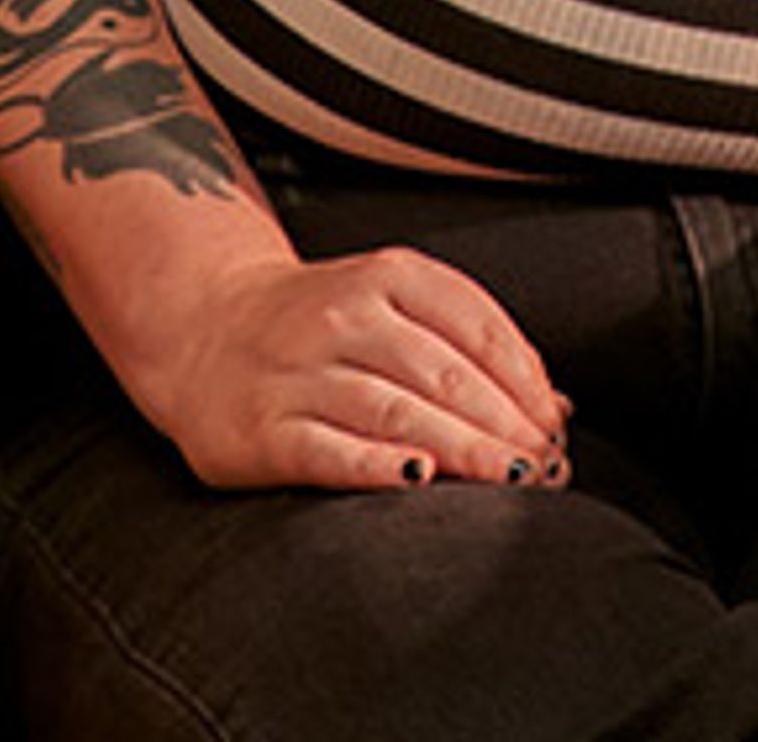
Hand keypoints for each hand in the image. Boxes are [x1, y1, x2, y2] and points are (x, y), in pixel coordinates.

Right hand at [109, 246, 572, 493]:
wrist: (200, 325)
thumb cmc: (323, 326)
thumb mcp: (396, 306)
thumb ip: (472, 346)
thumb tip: (556, 410)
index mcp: (390, 276)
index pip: (480, 330)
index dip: (528, 384)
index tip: (557, 429)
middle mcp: (343, 317)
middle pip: (447, 376)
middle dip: (507, 427)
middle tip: (547, 468)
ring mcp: (298, 371)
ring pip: (398, 412)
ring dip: (465, 451)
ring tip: (513, 481)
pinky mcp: (259, 428)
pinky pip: (327, 449)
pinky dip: (377, 466)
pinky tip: (420, 480)